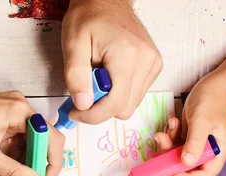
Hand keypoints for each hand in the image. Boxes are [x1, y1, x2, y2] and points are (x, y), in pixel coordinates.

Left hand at [0, 91, 64, 175]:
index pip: (51, 140)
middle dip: (25, 166)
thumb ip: (16, 172)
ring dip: (10, 164)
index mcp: (20, 112)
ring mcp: (11, 110)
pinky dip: (3, 155)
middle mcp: (20, 107)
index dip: (50, 165)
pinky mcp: (3, 115)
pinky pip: (13, 139)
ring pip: (24, 144)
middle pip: (38, 143)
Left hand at [62, 0, 161, 123]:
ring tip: (97, 78)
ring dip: (109, 100)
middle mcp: (146, 62)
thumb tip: (83, 104)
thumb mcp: (72, 44)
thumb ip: (75, 76)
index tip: (75, 112)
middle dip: (100, 107)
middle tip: (85, 89)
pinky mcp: (153, 67)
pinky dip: (119, 93)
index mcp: (127, 56)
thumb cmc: (88, 17)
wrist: (106, 0)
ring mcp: (153, 65)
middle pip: (123, 109)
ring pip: (130, 105)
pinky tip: (109, 76)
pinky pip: (135, 95)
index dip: (92, 115)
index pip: (115, 104)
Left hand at [159, 75, 225, 175]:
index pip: (205, 175)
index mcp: (217, 153)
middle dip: (172, 156)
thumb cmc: (212, 102)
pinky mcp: (187, 138)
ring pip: (177, 155)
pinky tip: (174, 120)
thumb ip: (194, 142)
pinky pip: (174, 143)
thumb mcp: (202, 122)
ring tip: (171, 125)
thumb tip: (186, 162)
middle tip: (163, 141)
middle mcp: (207, 152)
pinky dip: (170, 134)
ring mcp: (196, 146)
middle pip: (187, 167)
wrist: (212, 86)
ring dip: (169, 143)